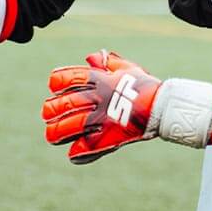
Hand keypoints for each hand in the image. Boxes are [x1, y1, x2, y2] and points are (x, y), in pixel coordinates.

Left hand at [43, 50, 211, 163]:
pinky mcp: (109, 137)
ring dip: (56, 132)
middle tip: (48, 113)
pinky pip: (87, 148)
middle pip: (63, 104)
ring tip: (51, 135)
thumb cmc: (145, 86)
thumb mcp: (126, 68)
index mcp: (98, 79)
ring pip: (68, 127)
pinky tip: (73, 153)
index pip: (66, 77)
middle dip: (52, 109)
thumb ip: (107, 63)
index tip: (54, 86)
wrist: (163, 106)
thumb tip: (91, 57)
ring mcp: (101, 119)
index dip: (56, 81)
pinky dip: (78, 152)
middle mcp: (95, 98)